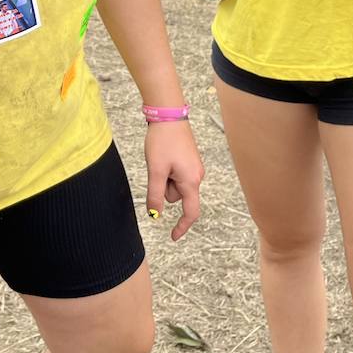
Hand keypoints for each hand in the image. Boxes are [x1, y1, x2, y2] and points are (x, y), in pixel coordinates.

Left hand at [145, 120, 203, 241]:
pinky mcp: (190, 161)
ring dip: (164, 177)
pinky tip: (164, 156)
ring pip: (174, 185)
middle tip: (157, 167)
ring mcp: (194, 168)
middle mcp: (197, 176)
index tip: (173, 236)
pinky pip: (176, 174)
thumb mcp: (155, 170)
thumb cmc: (163, 141)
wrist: (169, 116)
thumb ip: (155, 195)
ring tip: (160, 158)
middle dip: (164, 187)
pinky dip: (167, 171)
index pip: (190, 212)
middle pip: (176, 196)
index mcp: (191, 181)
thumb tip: (155, 215)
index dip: (181, 226)